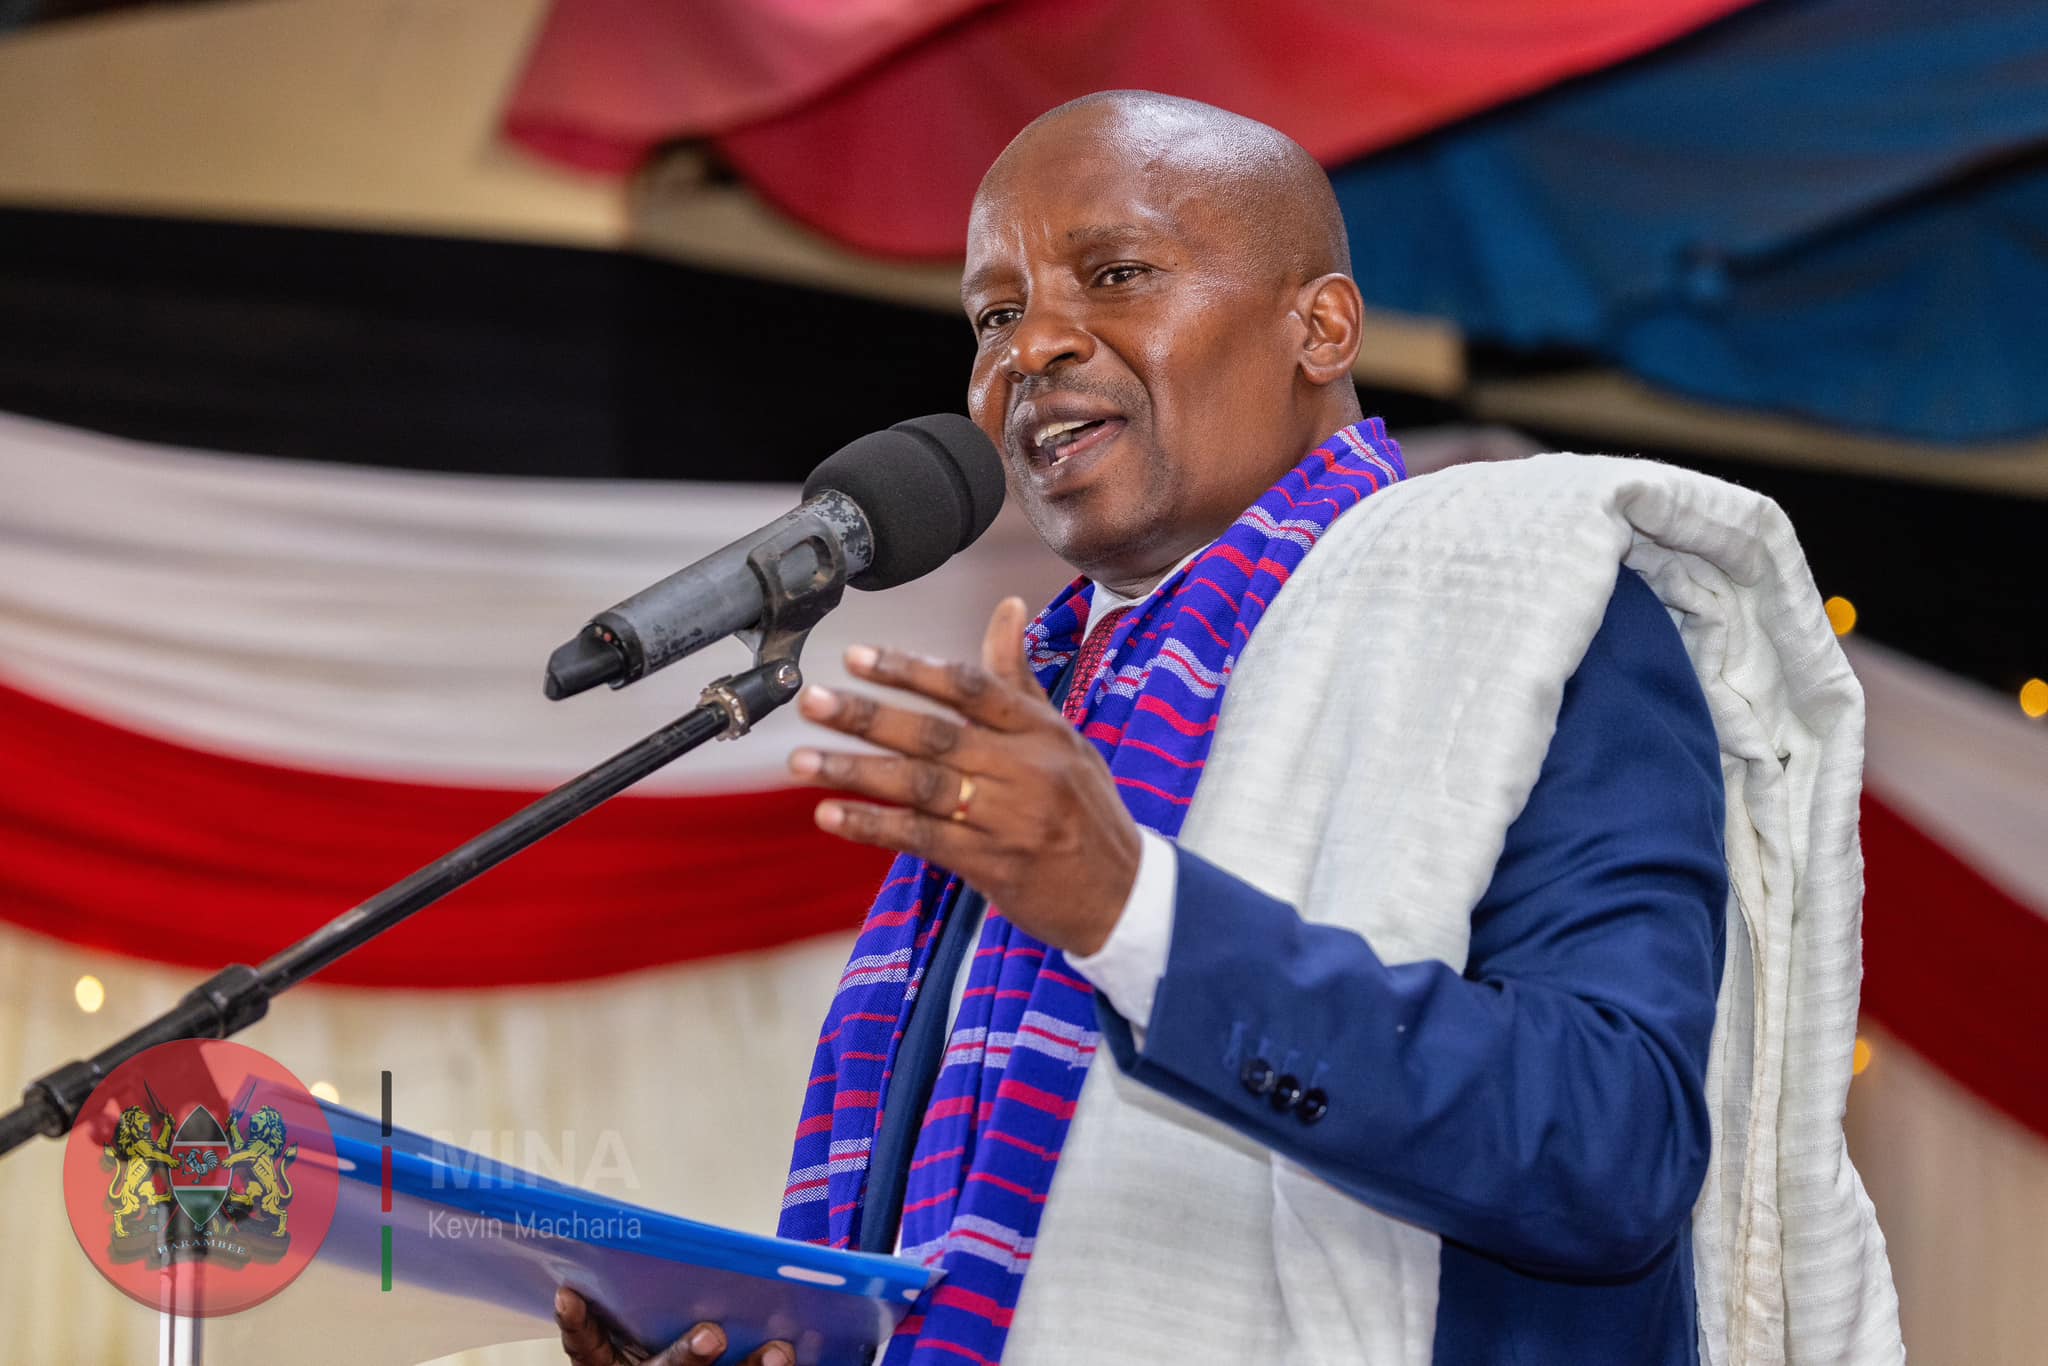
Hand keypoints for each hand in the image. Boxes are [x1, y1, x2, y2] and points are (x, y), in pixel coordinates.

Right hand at [555, 1287, 794, 1365]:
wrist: (689, 1361)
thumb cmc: (659, 1333)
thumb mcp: (640, 1320)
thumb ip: (642, 1291)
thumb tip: (652, 1235)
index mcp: (613, 1365)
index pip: (586, 1347)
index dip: (577, 1323)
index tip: (569, 1293)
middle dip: (687, 1358)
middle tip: (714, 1334)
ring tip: (779, 1352)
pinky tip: (792, 1356)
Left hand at [789, 596, 1141, 955]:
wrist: (1123, 894)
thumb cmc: (1086, 809)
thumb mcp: (1064, 737)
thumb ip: (1019, 678)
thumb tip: (1007, 606)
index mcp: (1042, 730)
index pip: (970, 688)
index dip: (911, 670)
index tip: (856, 657)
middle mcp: (1026, 769)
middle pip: (935, 734)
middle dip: (867, 716)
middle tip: (812, 701)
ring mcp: (1008, 818)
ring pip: (921, 786)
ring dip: (855, 772)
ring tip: (801, 760)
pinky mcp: (993, 864)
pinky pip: (922, 839)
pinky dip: (873, 825)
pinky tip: (831, 815)